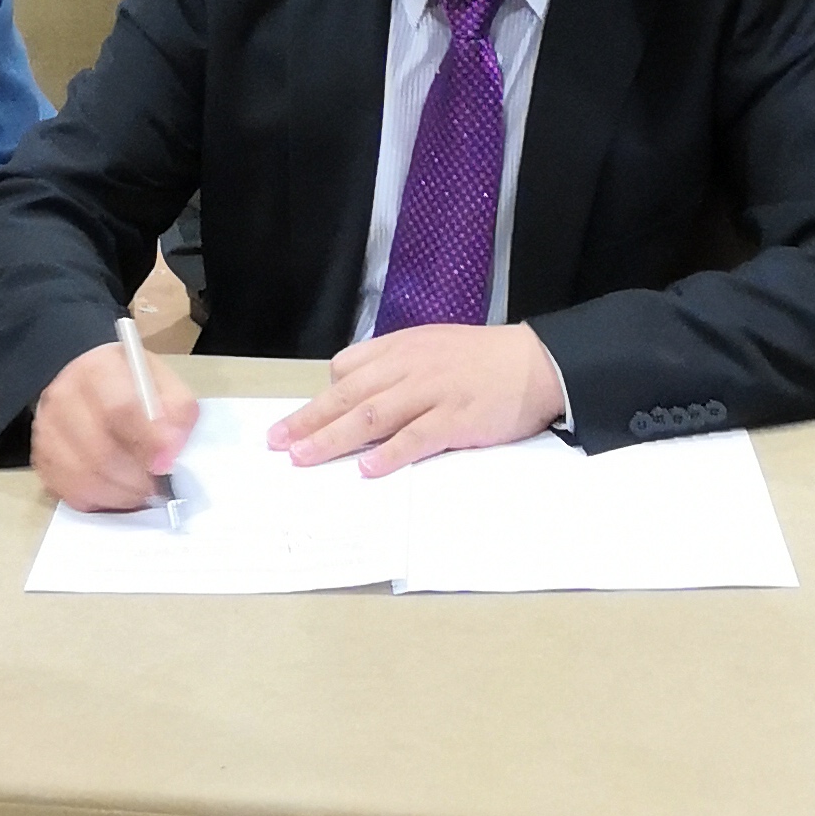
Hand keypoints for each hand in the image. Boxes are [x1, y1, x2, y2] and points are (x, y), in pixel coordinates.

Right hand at [32, 336, 193, 509]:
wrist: (85, 383)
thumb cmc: (129, 384)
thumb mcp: (163, 383)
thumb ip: (176, 412)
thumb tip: (170, 451)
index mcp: (99, 370)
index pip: (119, 409)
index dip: (146, 442)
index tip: (165, 464)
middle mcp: (64, 397)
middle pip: (99, 452)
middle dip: (136, 479)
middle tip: (157, 486)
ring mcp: (47, 430)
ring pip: (83, 478)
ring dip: (120, 494)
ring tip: (140, 490)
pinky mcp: (43, 458)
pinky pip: (71, 492)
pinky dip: (100, 500)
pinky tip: (117, 491)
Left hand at [275, 321, 568, 475]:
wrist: (536, 362)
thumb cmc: (483, 359)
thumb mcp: (432, 345)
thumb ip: (396, 364)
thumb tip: (356, 387)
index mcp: (402, 349)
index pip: (348, 369)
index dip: (321, 398)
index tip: (296, 422)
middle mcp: (410, 368)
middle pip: (349, 395)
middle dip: (309, 420)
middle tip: (278, 442)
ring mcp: (432, 393)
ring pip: (372, 416)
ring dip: (333, 438)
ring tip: (304, 457)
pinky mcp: (456, 419)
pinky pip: (415, 438)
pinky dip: (388, 454)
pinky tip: (366, 470)